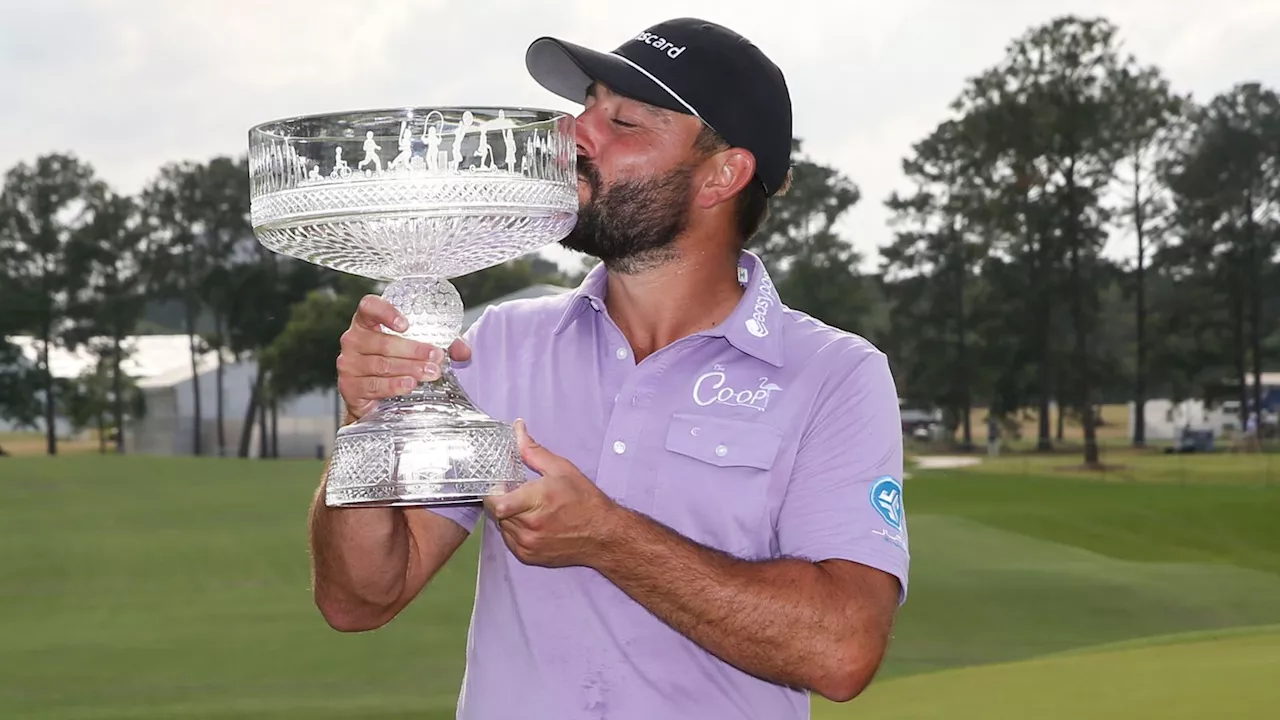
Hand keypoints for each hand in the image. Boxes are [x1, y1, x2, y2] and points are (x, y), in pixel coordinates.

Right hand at [337, 294, 470, 420]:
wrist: (371, 397)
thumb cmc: (394, 362)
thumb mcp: (417, 348)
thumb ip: (443, 344)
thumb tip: (464, 352)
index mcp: (367, 322)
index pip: (369, 307)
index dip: (386, 312)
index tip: (406, 324)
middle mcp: (354, 339)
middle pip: (383, 342)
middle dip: (414, 350)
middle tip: (436, 356)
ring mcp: (349, 363)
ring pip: (382, 364)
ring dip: (409, 369)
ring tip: (430, 372)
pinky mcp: (349, 386)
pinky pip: (374, 385)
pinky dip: (394, 385)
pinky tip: (409, 385)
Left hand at [484, 419, 622, 568]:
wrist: (602, 534)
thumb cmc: (585, 501)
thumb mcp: (561, 469)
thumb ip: (533, 451)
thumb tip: (518, 429)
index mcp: (536, 501)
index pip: (496, 502)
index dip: (492, 492)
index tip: (500, 485)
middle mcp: (530, 526)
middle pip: (496, 513)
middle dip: (502, 501)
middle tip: (516, 493)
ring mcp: (528, 544)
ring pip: (502, 527)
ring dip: (507, 516)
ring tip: (526, 508)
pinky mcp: (529, 557)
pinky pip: (509, 541)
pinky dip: (514, 530)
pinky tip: (531, 522)